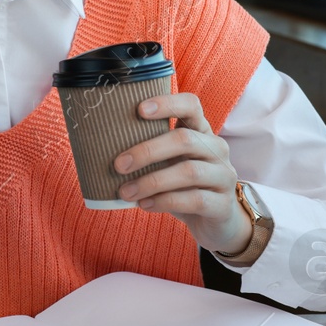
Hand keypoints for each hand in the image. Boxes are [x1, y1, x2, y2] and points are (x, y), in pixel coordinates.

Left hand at [113, 92, 253, 255]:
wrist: (217, 222)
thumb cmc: (184, 187)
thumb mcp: (170, 163)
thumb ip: (151, 152)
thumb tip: (101, 149)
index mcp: (202, 131)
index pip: (191, 105)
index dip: (167, 103)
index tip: (139, 110)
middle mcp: (217, 149)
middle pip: (184, 140)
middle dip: (147, 151)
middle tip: (118, 165)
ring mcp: (224, 176)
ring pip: (189, 171)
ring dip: (151, 181)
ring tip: (125, 192)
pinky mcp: (223, 204)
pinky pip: (194, 199)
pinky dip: (165, 201)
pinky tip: (145, 205)